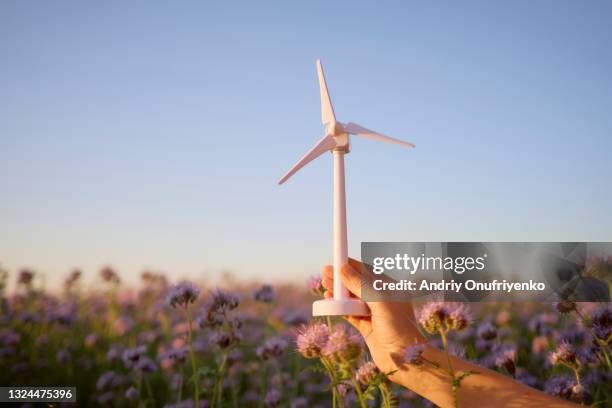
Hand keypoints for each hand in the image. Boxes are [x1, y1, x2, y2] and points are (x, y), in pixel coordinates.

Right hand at [321, 258, 424, 373]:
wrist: (405, 360)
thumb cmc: (398, 327)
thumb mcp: (379, 301)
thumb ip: (359, 284)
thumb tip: (342, 268)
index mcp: (389, 288)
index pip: (366, 271)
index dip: (350, 265)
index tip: (336, 259)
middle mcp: (381, 299)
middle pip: (356, 284)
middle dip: (341, 278)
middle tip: (324, 273)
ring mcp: (373, 313)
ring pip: (351, 298)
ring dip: (338, 292)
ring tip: (324, 285)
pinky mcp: (366, 326)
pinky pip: (349, 313)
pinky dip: (339, 307)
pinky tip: (329, 301)